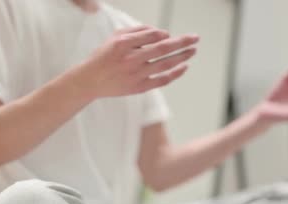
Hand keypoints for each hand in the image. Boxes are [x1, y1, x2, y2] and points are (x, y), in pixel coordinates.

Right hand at [78, 25, 198, 97]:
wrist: (91, 81)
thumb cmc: (104, 56)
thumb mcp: (115, 37)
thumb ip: (137, 31)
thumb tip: (161, 33)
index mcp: (123, 43)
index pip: (152, 35)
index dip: (164, 34)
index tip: (169, 36)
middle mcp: (131, 58)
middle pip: (163, 48)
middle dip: (182, 42)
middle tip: (196, 38)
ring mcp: (136, 74)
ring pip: (165, 64)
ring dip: (182, 56)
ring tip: (193, 50)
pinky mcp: (139, 87)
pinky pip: (162, 80)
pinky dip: (175, 73)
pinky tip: (184, 67)